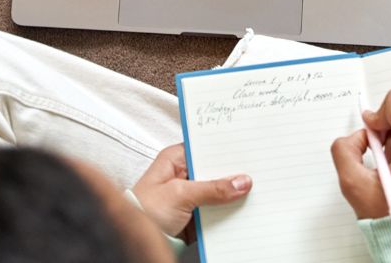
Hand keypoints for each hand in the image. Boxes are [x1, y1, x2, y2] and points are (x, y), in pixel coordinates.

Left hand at [131, 144, 251, 236]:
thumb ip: (212, 188)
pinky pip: (218, 211)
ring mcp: (192, 196)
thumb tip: (240, 181)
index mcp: (176, 159)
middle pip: (216, 171)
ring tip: (255, 194)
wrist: (134, 241)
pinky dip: (228, 213)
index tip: (248, 150)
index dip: (226, 149)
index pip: (206, 148)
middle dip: (233, 175)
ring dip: (233, 196)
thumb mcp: (180, 195)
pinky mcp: (197, 215)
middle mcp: (185, 175)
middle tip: (256, 174)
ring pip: (220, 192)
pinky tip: (243, 212)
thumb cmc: (143, 212)